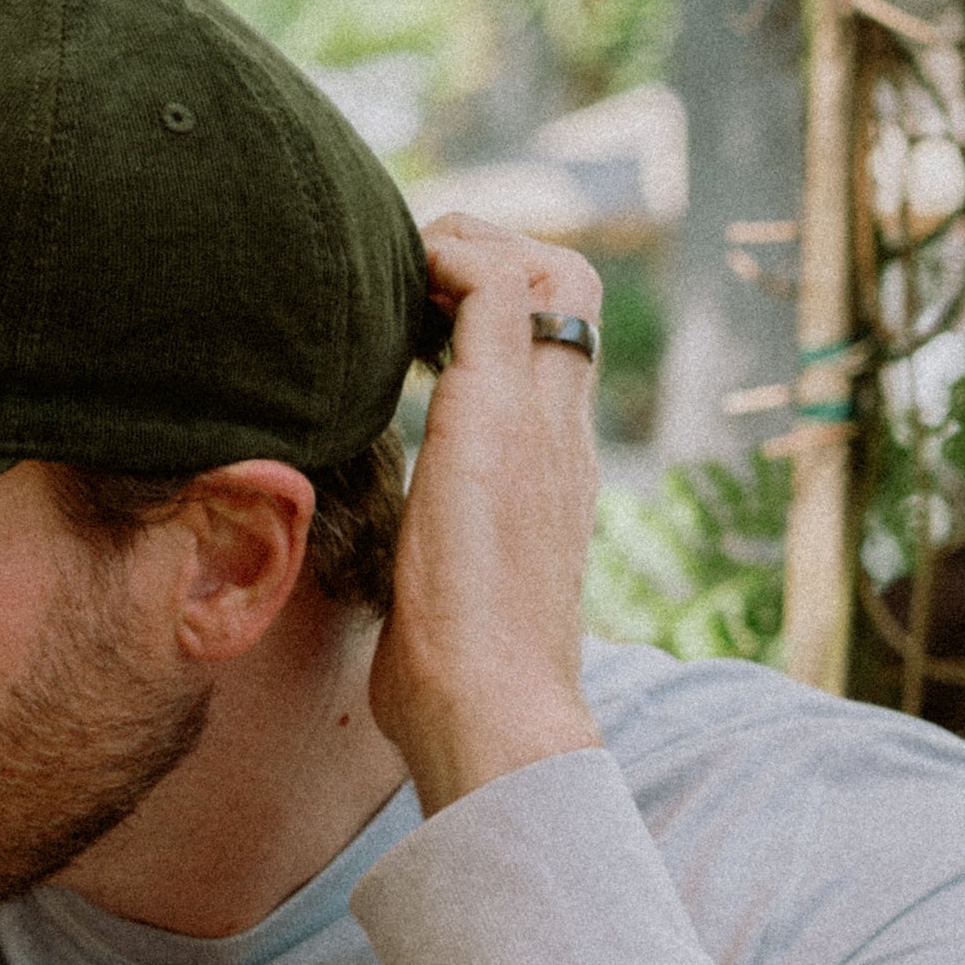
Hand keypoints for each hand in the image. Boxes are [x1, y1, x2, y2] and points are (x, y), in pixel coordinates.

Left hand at [370, 213, 608, 814]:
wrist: (495, 717)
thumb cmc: (460, 682)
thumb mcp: (449, 591)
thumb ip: (438, 554)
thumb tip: (396, 570)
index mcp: (553, 472)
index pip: (558, 344)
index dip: (496, 302)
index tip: (420, 322)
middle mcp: (561, 435)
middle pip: (572, 285)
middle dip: (491, 251)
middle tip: (412, 285)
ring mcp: (538, 424)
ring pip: (553, 269)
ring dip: (468, 248)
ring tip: (402, 284)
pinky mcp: (495, 421)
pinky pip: (497, 289)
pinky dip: (447, 264)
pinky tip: (392, 304)